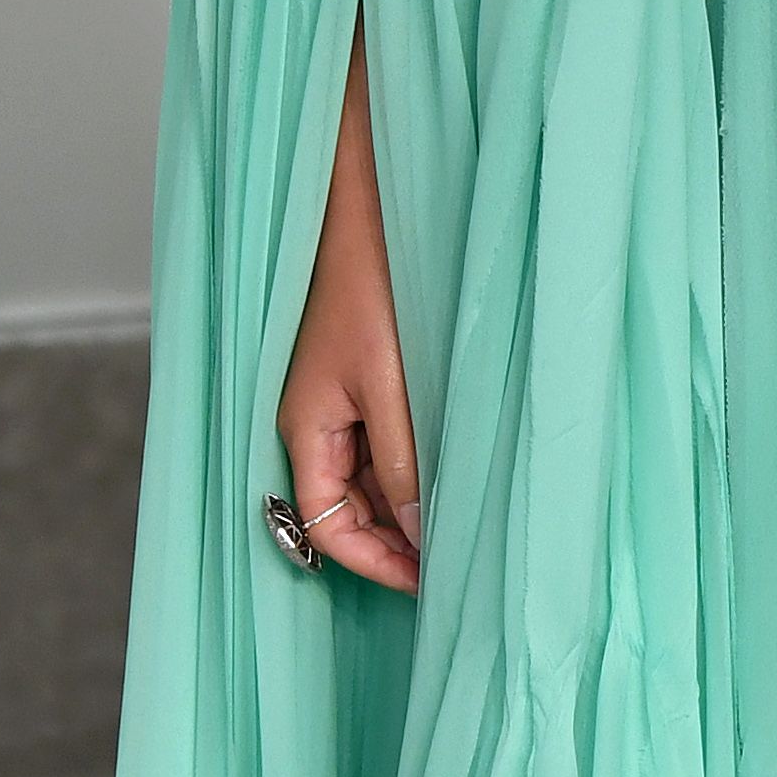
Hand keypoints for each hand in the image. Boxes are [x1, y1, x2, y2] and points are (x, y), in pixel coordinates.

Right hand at [275, 12, 422, 593]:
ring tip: (472, 519)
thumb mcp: (394, 382)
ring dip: (414, 500)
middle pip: (350, 507)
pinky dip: (418, 460)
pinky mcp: (368, 364)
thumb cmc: (373, 278)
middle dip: (399, 539)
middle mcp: (317, 415)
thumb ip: (406, 461)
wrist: (371, 190)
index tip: (434, 586)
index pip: (329, 529)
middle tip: (462, 561)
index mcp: (305, 425)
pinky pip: (387, 434)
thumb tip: (423, 536)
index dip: (379, 564)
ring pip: (373, 473)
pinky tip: (462, 462)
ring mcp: (341, 390)